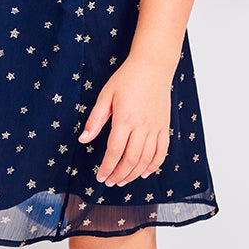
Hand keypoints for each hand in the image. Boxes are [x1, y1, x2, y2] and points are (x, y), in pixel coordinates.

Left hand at [77, 56, 172, 186]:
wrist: (152, 66)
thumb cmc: (127, 78)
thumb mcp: (106, 95)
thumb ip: (95, 119)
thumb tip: (83, 139)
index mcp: (124, 119)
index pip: (114, 152)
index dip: (107, 168)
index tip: (100, 177)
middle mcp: (141, 126)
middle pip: (131, 160)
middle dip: (119, 175)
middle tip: (110, 182)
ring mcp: (155, 127)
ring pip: (146, 159)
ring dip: (134, 174)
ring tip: (123, 180)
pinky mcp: (165, 126)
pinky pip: (162, 151)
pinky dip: (154, 165)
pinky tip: (146, 172)